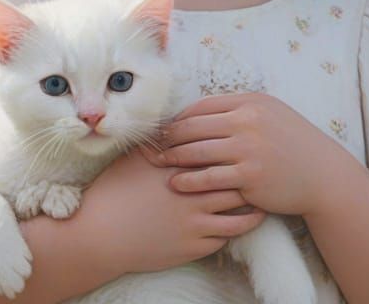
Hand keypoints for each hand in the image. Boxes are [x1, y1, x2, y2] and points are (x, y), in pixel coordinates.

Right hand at [68, 147, 267, 277]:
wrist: (101, 234)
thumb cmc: (115, 191)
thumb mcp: (135, 158)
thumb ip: (158, 139)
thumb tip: (173, 120)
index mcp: (182, 168)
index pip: (222, 155)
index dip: (240, 150)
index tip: (252, 146)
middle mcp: (194, 194)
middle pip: (238, 182)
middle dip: (254, 178)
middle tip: (268, 171)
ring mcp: (196, 223)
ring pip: (239, 215)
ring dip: (253, 207)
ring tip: (263, 200)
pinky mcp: (194, 247)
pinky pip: (226, 238)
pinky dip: (238, 229)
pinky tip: (242, 222)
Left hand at [154, 92, 341, 216]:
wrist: (322, 175)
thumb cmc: (292, 144)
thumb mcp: (270, 115)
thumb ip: (238, 110)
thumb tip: (200, 112)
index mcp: (250, 102)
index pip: (201, 107)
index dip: (179, 118)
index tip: (165, 129)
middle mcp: (248, 122)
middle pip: (194, 127)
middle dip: (169, 137)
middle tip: (152, 146)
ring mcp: (248, 149)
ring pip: (197, 152)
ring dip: (173, 158)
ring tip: (159, 164)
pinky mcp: (249, 177)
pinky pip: (209, 178)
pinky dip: (189, 181)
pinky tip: (176, 184)